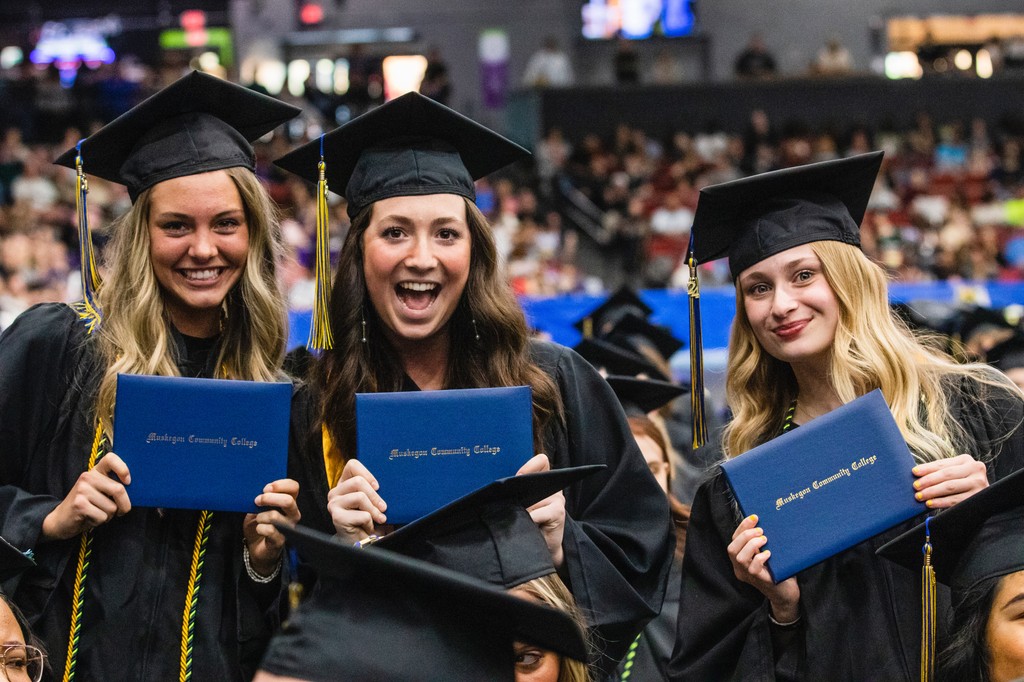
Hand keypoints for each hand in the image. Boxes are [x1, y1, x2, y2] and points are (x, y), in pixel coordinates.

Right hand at [42, 453, 131, 540]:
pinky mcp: (79, 504)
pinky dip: (100, 521)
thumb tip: (136, 490)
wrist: (61, 520)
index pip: (111, 458)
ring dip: (109, 515)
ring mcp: (82, 490)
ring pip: (112, 507)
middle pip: (119, 489)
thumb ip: (113, 487)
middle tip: (120, 511)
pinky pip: (103, 516)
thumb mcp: (100, 492)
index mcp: (95, 471)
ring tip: (97, 513)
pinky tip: (90, 518)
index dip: (123, 469)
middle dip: (124, 505)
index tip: (128, 482)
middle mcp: (88, 477)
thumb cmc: (88, 506)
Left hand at [243, 478, 300, 575]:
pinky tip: (259, 529)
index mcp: (289, 502)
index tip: (266, 488)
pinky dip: (260, 528)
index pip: (294, 487)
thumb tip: (255, 488)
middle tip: (257, 501)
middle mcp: (292, 514)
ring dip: (261, 516)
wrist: (256, 546)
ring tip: (257, 518)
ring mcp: (288, 528)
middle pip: (288, 501)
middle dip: (269, 498)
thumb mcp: (258, 506)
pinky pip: (269, 530)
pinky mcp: (280, 540)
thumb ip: (261, 497)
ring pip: (275, 516)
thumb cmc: (259, 522)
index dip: (280, 485)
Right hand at [327, 459, 386, 544]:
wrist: (362, 543)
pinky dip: (370, 522)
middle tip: (383, 508)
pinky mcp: (336, 517)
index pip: (352, 465)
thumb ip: (375, 489)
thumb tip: (391, 480)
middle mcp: (336, 492)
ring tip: (379, 519)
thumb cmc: (370, 520)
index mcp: (344, 484)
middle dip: (375, 496)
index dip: (367, 473)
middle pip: (358, 481)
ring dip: (374, 510)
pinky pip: (361, 514)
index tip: (378, 487)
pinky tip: (368, 527)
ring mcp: (334, 504)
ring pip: (360, 496)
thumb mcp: (373, 501)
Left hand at [516, 454, 565, 568]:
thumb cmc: (530, 524)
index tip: (518, 476)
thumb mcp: (523, 505)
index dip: (530, 465)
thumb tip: (500, 488)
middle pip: (534, 479)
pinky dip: (529, 520)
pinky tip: (529, 525)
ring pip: (532, 499)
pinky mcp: (558, 512)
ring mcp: (558, 499)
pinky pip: (536, 513)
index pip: (541, 461)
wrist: (544, 547)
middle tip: (517, 504)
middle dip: (521, 491)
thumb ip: (517, 493)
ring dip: (523, 510)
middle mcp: (553, 487)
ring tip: (524, 519)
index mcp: (545, 481)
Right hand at [727, 514, 799, 621]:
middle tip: (761, 531)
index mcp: (740, 560)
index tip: (754, 517)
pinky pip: (753, 568)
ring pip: (740, 558)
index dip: (741, 527)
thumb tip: (763, 522)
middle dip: (745, 535)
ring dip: (752, 545)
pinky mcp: (760, 581)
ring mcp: (748, 576)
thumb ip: (761, 543)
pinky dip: (760, 558)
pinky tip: (769, 554)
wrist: (788, 593)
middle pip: (731, 549)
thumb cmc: (779, 571)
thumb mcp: (767, 553)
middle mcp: (740, 569)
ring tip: (764, 540)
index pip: (734, 540)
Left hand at [912, 454, 987, 508]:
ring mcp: (979, 483)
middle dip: (928, 480)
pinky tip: (930, 503)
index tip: (914, 472)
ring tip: (919, 496)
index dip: (927, 468)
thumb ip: (940, 472)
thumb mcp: (954, 473)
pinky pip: (955, 500)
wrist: (983, 498)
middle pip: (946, 474)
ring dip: (932, 492)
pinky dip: (940, 502)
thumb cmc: (962, 483)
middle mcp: (975, 469)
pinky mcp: (978, 496)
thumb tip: (917, 475)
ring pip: (950, 486)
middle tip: (915, 486)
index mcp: (966, 460)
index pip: (942, 464)